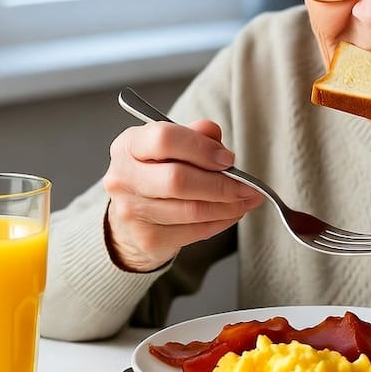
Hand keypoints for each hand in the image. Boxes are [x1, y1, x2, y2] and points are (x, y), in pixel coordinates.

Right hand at [102, 119, 263, 270]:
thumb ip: (195, 135)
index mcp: (129, 145)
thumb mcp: (173, 146)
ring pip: (191, 210)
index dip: (201, 148)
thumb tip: (212, 133)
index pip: (164, 139)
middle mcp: (123, 178)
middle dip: (221, 184)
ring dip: (228, 206)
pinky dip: (221, 222)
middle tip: (247, 185)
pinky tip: (231, 213)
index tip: (228, 158)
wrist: (132, 216)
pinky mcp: (147, 239)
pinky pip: (195, 231)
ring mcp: (131, 212)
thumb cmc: (157, 173)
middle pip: (178, 180)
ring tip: (246, 199)